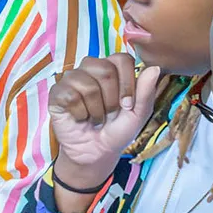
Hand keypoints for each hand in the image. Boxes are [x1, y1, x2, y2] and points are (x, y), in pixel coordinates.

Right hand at [49, 54, 161, 186]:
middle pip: (105, 70)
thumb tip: (154, 68)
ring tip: (95, 118)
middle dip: (112, 99)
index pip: (122, 59)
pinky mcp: (57, 93)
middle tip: (109, 114)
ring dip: (96, 110)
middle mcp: (90, 69)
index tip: (128, 105)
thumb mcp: (138, 114)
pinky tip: (80, 118)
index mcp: (112, 69)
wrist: (97, 153)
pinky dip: (80, 113)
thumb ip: (146, 91)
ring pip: (88, 84)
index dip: (128, 83)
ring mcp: (72, 79)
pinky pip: (71, 96)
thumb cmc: (117, 131)